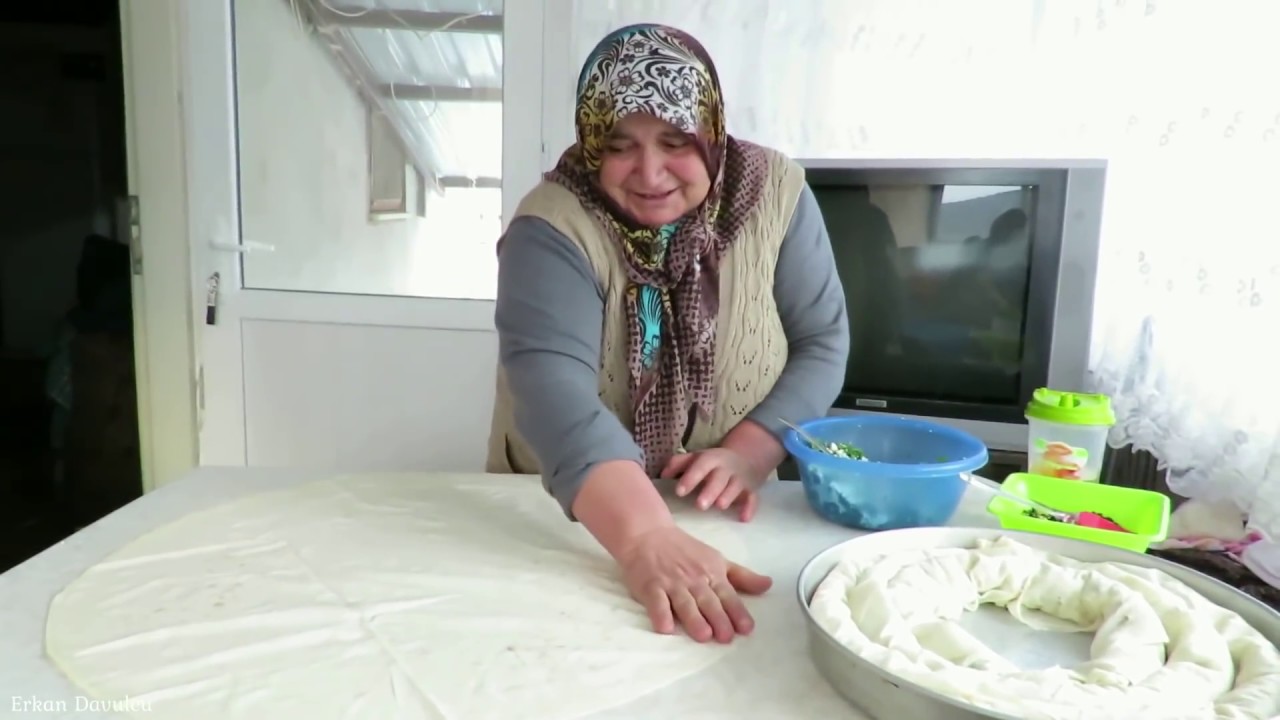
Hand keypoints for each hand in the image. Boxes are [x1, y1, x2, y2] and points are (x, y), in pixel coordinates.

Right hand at [615, 524, 771, 642]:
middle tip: (726, 638)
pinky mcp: (650, 586)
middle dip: (718, 619)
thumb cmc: (685, 550)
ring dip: (694, 619)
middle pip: (708, 601)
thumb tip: (769, 585)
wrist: (647, 534)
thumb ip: (742, 576)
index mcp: (712, 572)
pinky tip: (665, 628)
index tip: (746, 628)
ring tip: (703, 636)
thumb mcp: (717, 559)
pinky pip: (656, 602)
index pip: (728, 595)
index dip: (737, 612)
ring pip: (684, 603)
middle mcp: (694, 579)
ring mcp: (671, 583)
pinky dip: (660, 614)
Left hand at [661, 448, 764, 521]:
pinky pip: (753, 498)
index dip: (690, 477)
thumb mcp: (696, 458)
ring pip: (735, 487)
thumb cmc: (711, 464)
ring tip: (719, 506)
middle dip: (710, 490)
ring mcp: (739, 479)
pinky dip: (749, 508)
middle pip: (719, 478)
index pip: (700, 465)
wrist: (744, 459)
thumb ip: (678, 464)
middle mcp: (726, 468)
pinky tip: (743, 519)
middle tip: (699, 505)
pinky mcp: (751, 490)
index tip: (679, 491)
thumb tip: (662, 475)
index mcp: (710, 459)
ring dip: (728, 496)